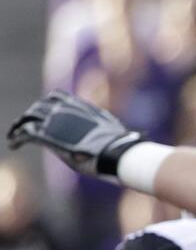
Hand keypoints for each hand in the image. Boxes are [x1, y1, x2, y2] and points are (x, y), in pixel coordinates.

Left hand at [7, 90, 141, 178]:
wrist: (115, 152)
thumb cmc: (119, 145)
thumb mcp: (114, 130)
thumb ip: (106, 127)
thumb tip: (128, 134)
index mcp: (79, 105)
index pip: (57, 97)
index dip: (48, 104)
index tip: (45, 113)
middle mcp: (64, 109)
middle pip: (39, 107)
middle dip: (31, 116)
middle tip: (25, 126)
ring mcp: (54, 121)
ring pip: (28, 118)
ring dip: (19, 126)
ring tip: (13, 135)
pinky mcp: (47, 135)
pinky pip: (25, 133)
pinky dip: (17, 137)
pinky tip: (13, 144)